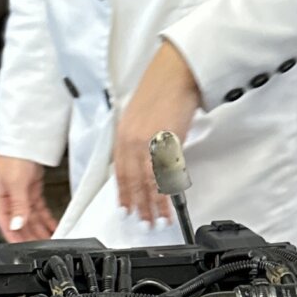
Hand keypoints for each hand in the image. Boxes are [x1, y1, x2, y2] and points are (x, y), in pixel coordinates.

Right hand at [0, 156, 56, 242]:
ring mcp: (21, 197)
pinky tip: (53, 227)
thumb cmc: (13, 158)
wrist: (25, 141)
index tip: (24, 250)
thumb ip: (18, 207)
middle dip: (32, 237)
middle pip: (21, 224)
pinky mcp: (32, 192)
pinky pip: (39, 210)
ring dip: (41, 230)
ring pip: (31, 219)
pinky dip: (46, 219)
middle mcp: (10, 200)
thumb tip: (17, 225)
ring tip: (51, 240)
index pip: (6, 225)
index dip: (15, 238)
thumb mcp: (16, 184)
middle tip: (43, 247)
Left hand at [113, 39, 202, 227]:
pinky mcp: (168, 142)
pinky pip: (165, 174)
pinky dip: (167, 191)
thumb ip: (137, 139)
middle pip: (133, 181)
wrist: (176, 73)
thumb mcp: (139, 116)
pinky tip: (170, 202)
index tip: (125, 208)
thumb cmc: (161, 89)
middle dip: (138, 205)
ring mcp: (150, 142)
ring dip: (153, 205)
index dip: (123, 193)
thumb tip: (141, 160)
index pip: (120, 172)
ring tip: (157, 221)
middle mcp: (132, 140)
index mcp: (123, 133)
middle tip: (143, 222)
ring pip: (148, 182)